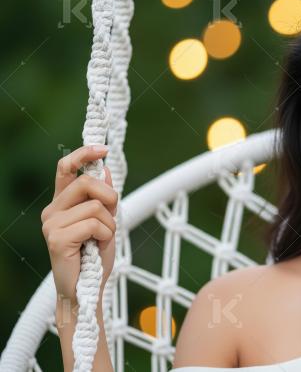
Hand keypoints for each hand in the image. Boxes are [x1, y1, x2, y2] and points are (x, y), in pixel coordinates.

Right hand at [41, 145, 118, 303]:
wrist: (85, 290)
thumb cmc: (94, 257)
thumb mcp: (104, 222)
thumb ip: (103, 199)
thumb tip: (105, 169)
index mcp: (62, 203)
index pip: (65, 169)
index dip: (83, 155)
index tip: (102, 149)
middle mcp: (52, 210)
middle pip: (87, 182)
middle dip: (110, 197)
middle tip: (111, 217)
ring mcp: (51, 224)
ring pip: (95, 206)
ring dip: (109, 224)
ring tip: (100, 240)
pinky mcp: (57, 239)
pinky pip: (94, 224)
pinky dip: (105, 235)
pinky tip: (95, 247)